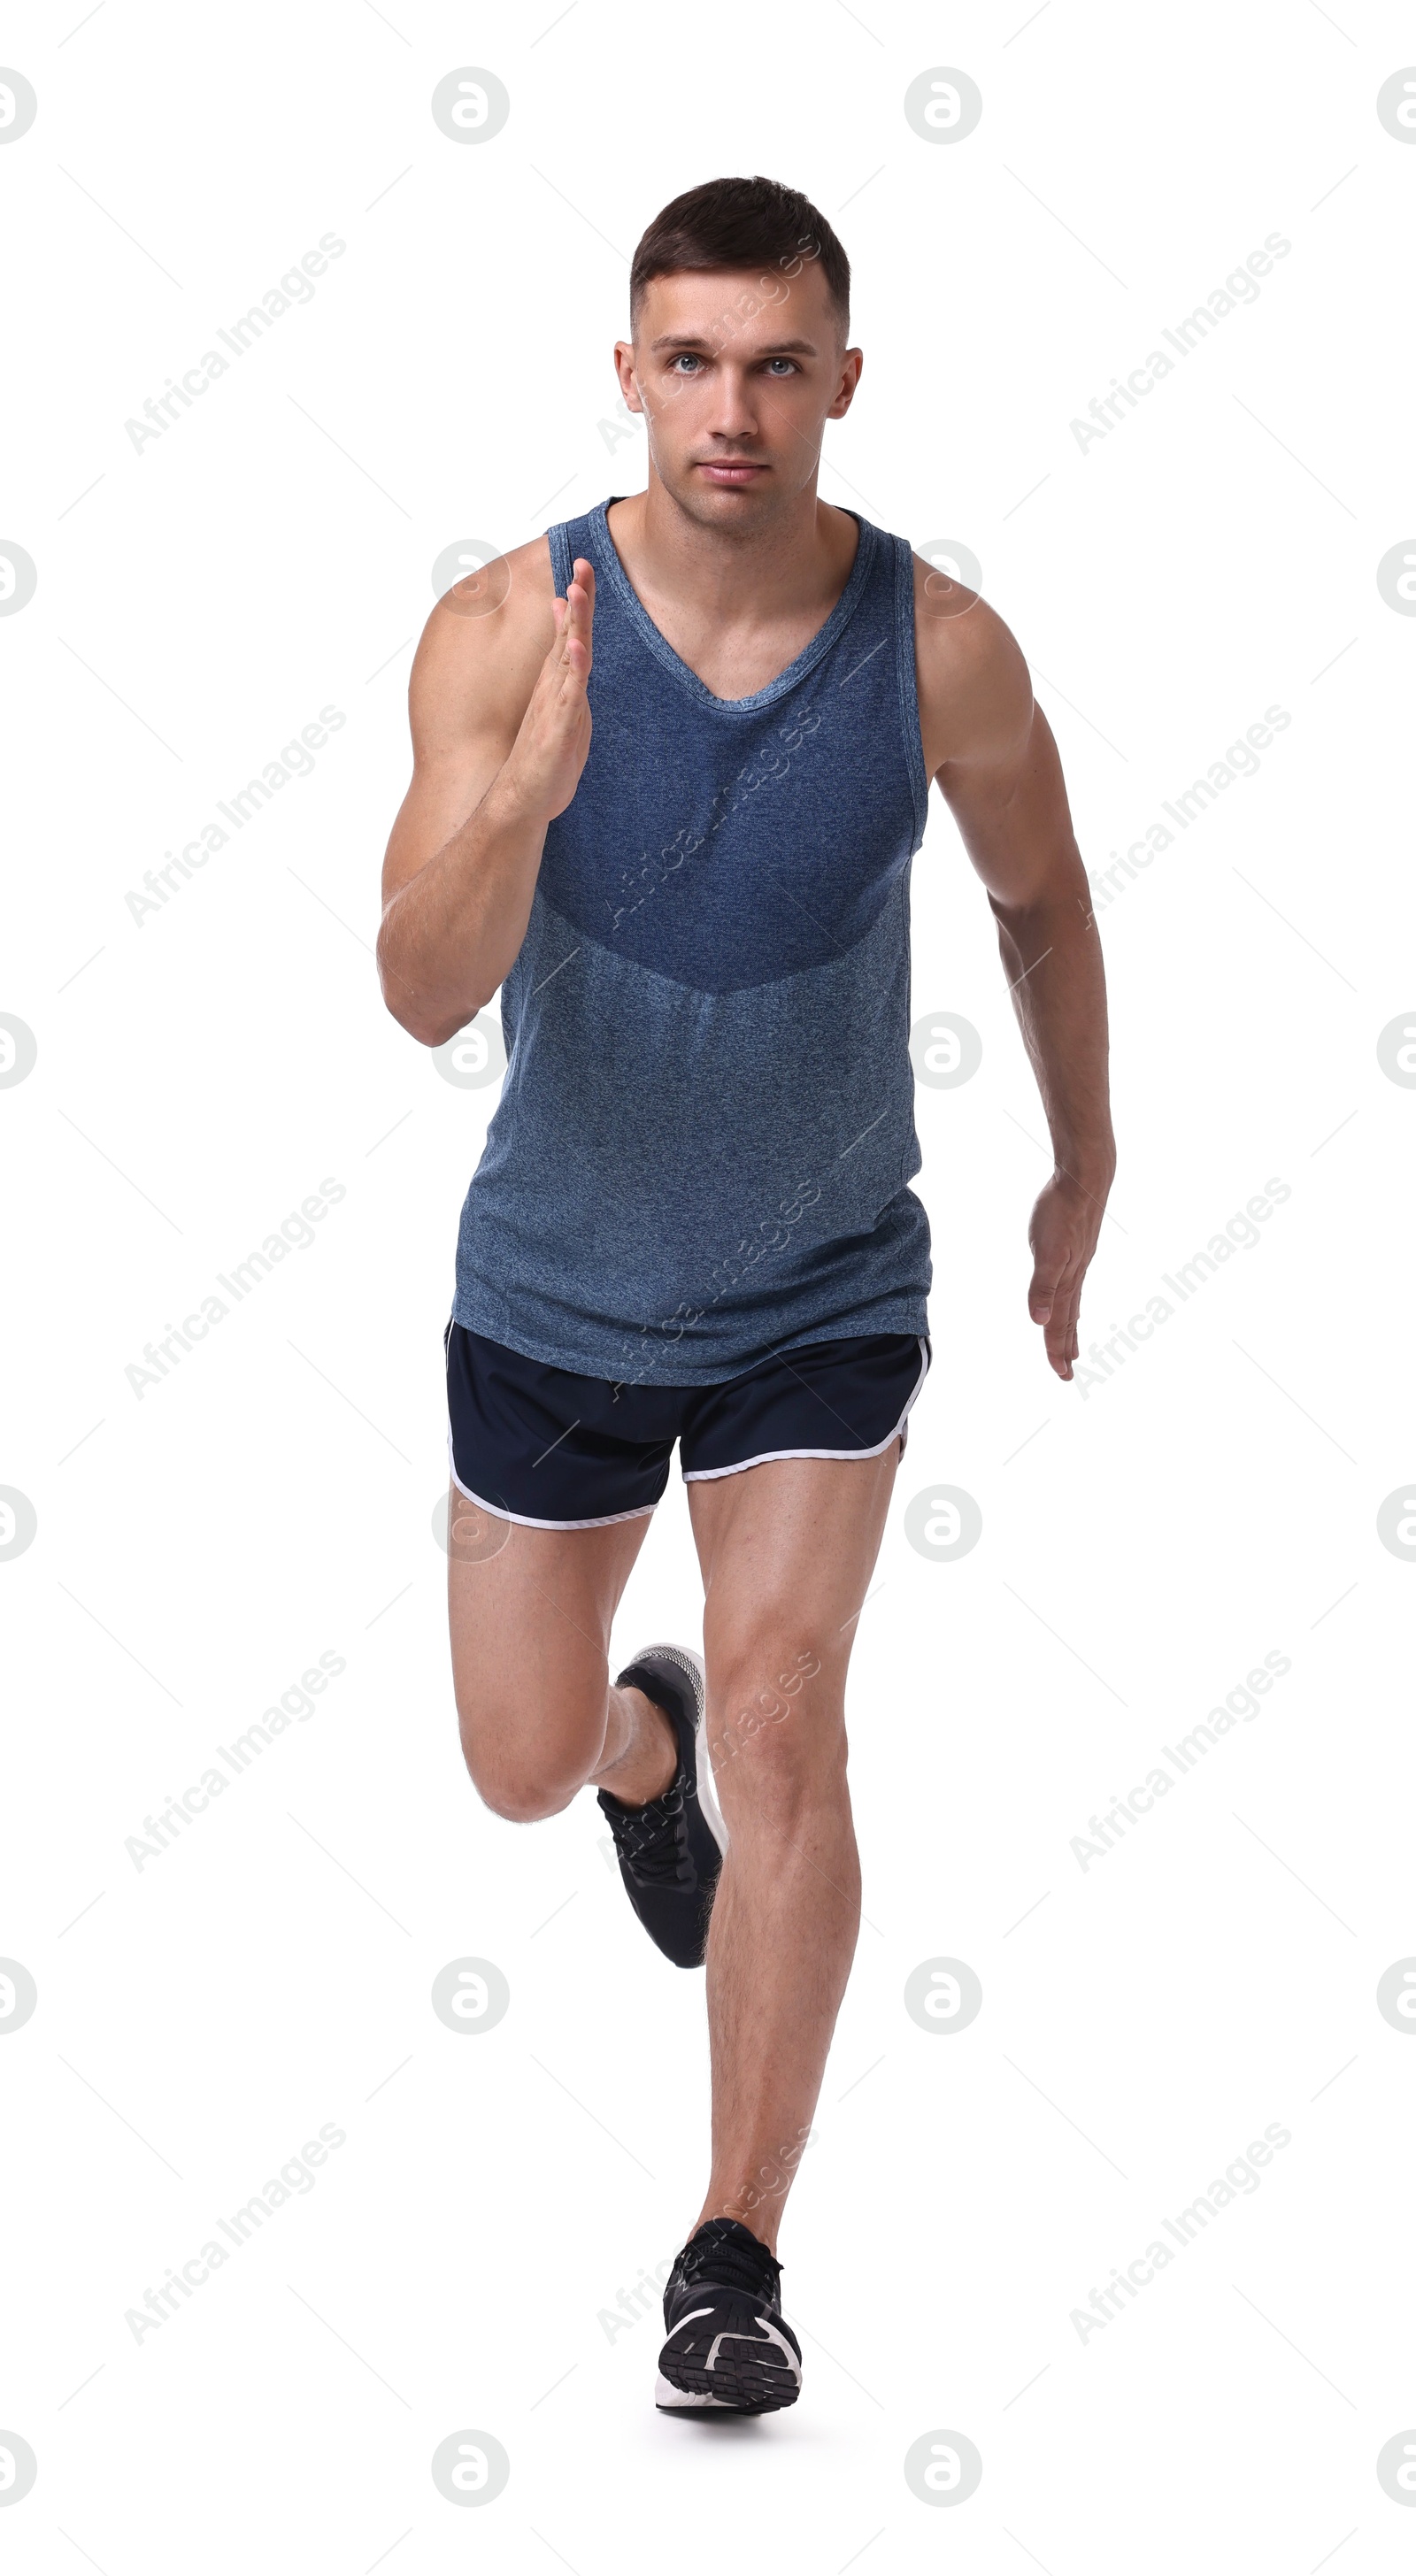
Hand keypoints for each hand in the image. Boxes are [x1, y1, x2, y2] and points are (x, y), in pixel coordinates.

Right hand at [504, 557, 594, 822]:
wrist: (524, 798)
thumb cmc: (545, 757)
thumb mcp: (564, 710)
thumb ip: (568, 676)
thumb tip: (572, 645)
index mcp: (558, 682)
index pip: (572, 634)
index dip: (579, 602)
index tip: (583, 569)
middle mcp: (554, 686)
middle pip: (570, 634)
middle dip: (578, 598)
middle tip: (583, 562)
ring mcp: (555, 704)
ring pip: (567, 657)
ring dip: (573, 624)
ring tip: (576, 591)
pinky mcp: (558, 727)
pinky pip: (569, 695)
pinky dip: (575, 671)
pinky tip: (579, 649)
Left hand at [1027, 1168, 1109, 1379]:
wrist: (1085, 1178)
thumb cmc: (1062, 1211)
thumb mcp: (1046, 1250)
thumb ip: (1042, 1287)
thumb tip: (1039, 1322)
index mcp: (1066, 1280)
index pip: (1059, 1322)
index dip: (1056, 1348)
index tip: (1060, 1373)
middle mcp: (1074, 1275)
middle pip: (1068, 1318)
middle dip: (1065, 1346)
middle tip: (1066, 1372)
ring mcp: (1078, 1262)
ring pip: (1072, 1303)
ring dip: (1070, 1326)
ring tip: (1071, 1345)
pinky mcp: (1078, 1248)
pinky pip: (1074, 1284)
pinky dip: (1072, 1301)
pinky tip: (1070, 1297)